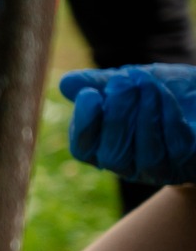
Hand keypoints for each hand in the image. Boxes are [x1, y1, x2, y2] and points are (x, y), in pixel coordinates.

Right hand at [61, 64, 195, 185]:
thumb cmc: (159, 92)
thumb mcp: (128, 82)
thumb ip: (98, 83)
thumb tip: (66, 84)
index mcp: (103, 150)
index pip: (83, 150)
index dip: (84, 125)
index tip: (89, 94)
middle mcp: (128, 167)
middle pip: (113, 156)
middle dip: (117, 118)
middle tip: (122, 82)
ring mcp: (159, 170)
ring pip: (146, 154)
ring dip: (144, 115)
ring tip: (144, 81)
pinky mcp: (187, 164)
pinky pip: (175, 145)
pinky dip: (167, 117)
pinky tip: (162, 92)